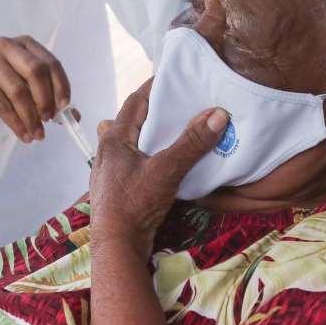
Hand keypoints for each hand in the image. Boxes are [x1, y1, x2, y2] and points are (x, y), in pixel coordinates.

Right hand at [0, 35, 70, 141]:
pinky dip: (17, 124)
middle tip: (49, 120)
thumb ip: (50, 97)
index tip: (64, 107)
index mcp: (24, 43)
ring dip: (31, 117)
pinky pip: (3, 105)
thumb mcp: (27, 88)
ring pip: (18, 91)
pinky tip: (24, 135)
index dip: (61, 86)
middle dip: (46, 99)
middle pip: (35, 72)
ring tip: (38, 134)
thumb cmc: (1, 88)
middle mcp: (6, 45)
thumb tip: (74, 115)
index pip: (50, 62)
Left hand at [89, 78, 228, 258]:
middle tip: (179, 105)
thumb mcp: (166, 170)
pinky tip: (165, 164)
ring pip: (131, 143)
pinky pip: (134, 162)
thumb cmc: (134, 204)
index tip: (174, 77)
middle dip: (153, 112)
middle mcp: (108, 152)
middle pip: (131, 121)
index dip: (154, 87)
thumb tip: (217, 114)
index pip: (135, 101)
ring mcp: (111, 172)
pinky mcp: (118, 190)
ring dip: (150, 136)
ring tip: (173, 133)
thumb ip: (191, 143)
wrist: (116, 247)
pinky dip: (149, 157)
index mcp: (114, 139)